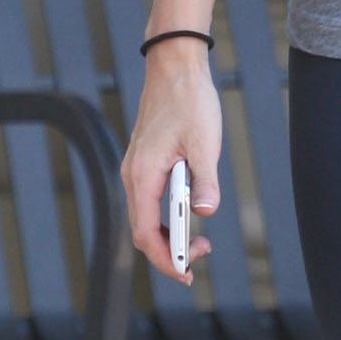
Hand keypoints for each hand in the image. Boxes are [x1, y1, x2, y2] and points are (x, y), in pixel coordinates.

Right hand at [121, 39, 222, 285]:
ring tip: (199, 243)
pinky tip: (188, 218)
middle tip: (201, 257)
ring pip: (146, 218)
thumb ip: (205, 179)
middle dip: (169, 252)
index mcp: (143, 175)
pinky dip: (166, 218)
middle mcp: (134, 176)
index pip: (145, 233)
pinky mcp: (145, 163)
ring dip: (169, 236)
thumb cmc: (190, 101)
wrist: (175, 67)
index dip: (165, 259)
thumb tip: (206, 210)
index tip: (187, 272)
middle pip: (143, 231)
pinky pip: (150, 202)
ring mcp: (137, 170)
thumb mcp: (205, 142)